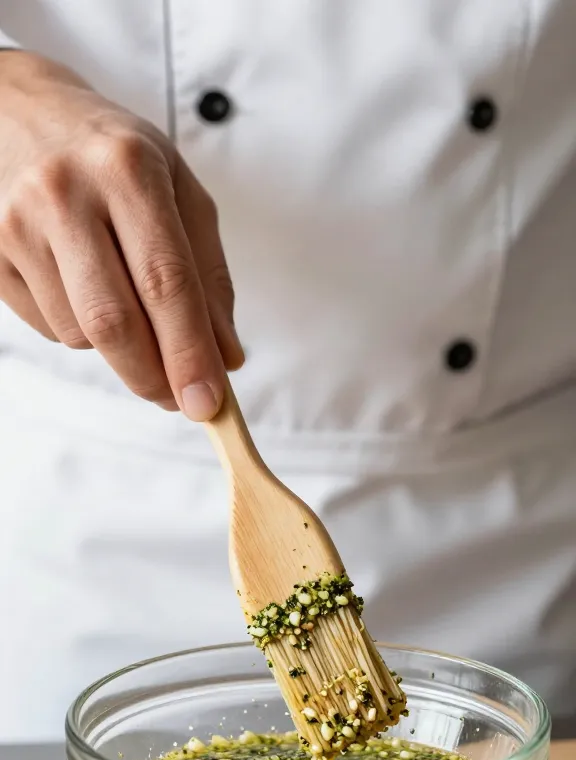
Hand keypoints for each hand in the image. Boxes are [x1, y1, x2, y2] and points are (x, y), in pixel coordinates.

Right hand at [0, 51, 242, 418]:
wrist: (20, 112)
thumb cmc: (114, 156)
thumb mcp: (178, 191)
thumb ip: (208, 274)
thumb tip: (224, 357)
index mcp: (128, 168)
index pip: (165, 281)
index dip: (189, 352)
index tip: (209, 404)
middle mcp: (65, 192)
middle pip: (115, 321)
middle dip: (154, 376)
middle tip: (179, 400)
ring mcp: (18, 224)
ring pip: (80, 333)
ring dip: (117, 347)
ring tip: (124, 299)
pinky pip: (48, 327)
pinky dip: (79, 330)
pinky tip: (82, 286)